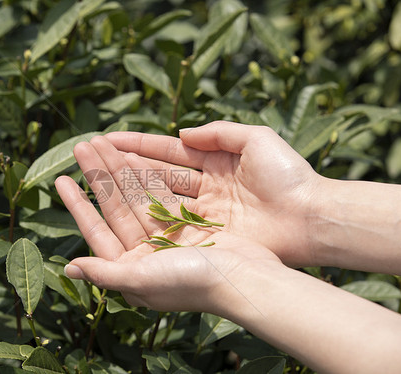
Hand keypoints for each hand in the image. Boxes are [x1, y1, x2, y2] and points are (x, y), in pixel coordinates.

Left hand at [55, 136, 280, 313]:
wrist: (249, 281)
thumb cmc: (194, 283)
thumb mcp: (142, 280)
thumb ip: (105, 274)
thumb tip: (69, 267)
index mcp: (131, 268)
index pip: (97, 230)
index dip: (78, 204)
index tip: (62, 179)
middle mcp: (146, 253)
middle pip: (115, 207)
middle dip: (97, 176)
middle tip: (81, 145)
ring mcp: (167, 237)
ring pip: (136, 196)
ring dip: (117, 171)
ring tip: (100, 143)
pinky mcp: (188, 225)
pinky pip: (160, 194)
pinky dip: (146, 176)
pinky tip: (131, 156)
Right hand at [105, 121, 321, 266]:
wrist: (311, 218)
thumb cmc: (288, 175)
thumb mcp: (256, 139)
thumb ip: (218, 132)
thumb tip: (181, 133)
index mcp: (216, 161)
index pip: (168, 151)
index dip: (138, 144)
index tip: (108, 139)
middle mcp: (204, 187)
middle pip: (156, 173)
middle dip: (123, 164)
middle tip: (90, 153)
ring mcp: (203, 212)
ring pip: (156, 197)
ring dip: (127, 186)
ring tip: (94, 174)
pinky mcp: (205, 234)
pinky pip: (168, 221)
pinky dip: (144, 214)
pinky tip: (119, 208)